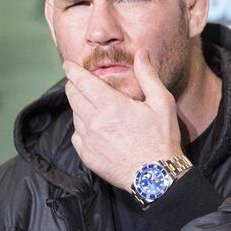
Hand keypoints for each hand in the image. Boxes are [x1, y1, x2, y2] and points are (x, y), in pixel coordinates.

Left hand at [63, 49, 182, 190]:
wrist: (157, 177)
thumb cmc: (162, 139)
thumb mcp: (162, 103)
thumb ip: (148, 76)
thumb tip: (141, 53)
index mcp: (111, 106)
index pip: (82, 82)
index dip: (73, 71)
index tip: (68, 64)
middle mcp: (95, 122)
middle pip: (73, 96)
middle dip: (73, 85)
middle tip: (77, 81)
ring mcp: (88, 140)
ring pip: (74, 115)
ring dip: (79, 106)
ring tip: (92, 105)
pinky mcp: (87, 156)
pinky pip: (76, 135)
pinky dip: (81, 127)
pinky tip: (94, 128)